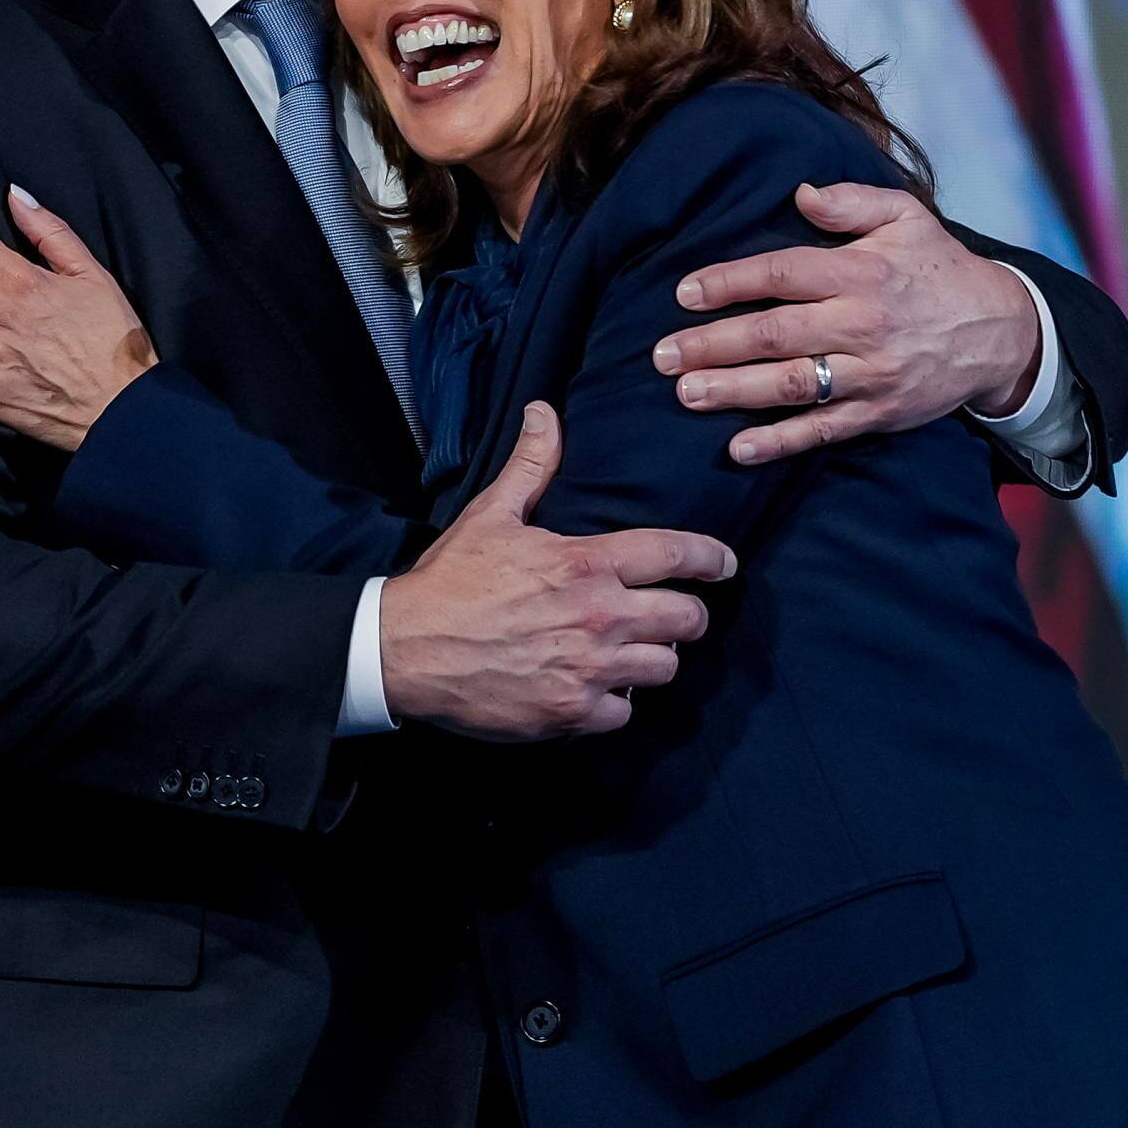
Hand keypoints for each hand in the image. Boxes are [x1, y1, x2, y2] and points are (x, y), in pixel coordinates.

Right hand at [379, 403, 738, 739]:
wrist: (403, 649)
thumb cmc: (449, 580)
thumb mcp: (491, 514)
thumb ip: (531, 465)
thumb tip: (544, 412)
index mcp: (585, 563)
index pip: (675, 554)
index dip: (711, 558)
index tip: (725, 564)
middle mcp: (598, 617)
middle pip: (687, 619)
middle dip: (687, 615)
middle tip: (674, 614)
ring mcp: (588, 670)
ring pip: (664, 669)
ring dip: (653, 660)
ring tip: (633, 652)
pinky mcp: (571, 713)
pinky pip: (625, 714)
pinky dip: (616, 703)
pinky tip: (597, 688)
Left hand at [649, 183, 1041, 466]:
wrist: (999, 330)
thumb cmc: (938, 268)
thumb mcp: (906, 217)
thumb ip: (852, 201)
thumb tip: (800, 193)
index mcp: (860, 272)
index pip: (781, 274)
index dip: (728, 283)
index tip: (684, 292)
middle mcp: (861, 323)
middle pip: (773, 335)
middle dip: (711, 345)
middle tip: (661, 355)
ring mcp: (870, 373)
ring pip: (790, 385)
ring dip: (733, 392)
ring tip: (685, 395)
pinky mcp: (879, 412)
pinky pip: (822, 431)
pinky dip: (779, 442)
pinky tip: (738, 448)